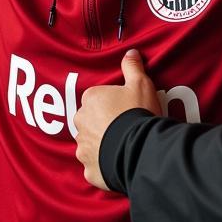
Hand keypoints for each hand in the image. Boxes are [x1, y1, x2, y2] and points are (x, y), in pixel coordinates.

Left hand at [74, 50, 161, 190]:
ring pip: (90, 143)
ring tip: (123, 146)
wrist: (139, 149)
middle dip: (103, 124)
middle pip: (90, 120)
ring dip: (101, 145)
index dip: (112, 104)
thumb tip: (131, 52)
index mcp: (90, 99)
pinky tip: (118, 162)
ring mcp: (83, 147)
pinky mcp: (89, 169)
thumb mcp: (140, 84)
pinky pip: (94, 166)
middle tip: (124, 127)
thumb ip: (132, 67)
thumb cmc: (138, 114)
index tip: (125, 109)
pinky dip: (103, 165)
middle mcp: (81, 122)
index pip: (96, 98)